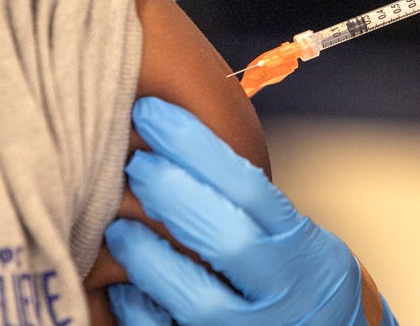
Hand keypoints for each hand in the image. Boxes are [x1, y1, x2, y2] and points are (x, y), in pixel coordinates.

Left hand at [104, 97, 375, 325]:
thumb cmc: (302, 280)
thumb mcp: (298, 237)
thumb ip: (253, 206)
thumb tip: (183, 147)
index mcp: (302, 247)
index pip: (250, 187)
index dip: (196, 146)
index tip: (153, 114)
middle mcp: (282, 290)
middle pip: (227, 238)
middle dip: (172, 193)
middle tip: (134, 163)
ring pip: (198, 298)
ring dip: (148, 256)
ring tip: (118, 226)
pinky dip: (141, 312)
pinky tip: (122, 287)